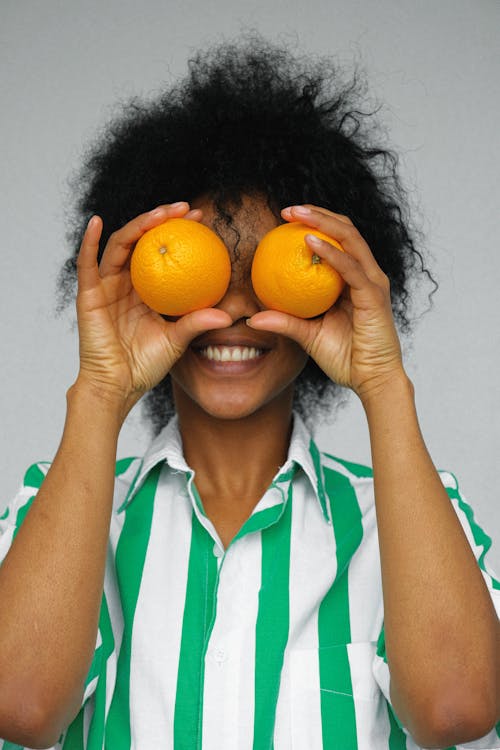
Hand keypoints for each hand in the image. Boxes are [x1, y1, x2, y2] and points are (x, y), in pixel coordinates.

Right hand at [75, 202, 231, 413]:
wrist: (118, 386)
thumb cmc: (146, 365)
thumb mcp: (177, 340)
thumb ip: (197, 323)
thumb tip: (230, 315)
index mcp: (147, 289)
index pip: (164, 251)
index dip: (180, 231)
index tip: (203, 218)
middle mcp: (126, 282)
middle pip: (142, 240)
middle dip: (163, 219)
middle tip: (186, 208)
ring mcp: (106, 287)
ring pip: (120, 245)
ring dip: (139, 224)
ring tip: (160, 213)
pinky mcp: (89, 296)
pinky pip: (86, 265)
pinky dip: (89, 242)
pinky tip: (96, 222)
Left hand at [248, 204, 404, 403]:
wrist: (371, 381)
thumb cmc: (344, 358)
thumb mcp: (307, 336)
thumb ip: (285, 322)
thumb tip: (253, 317)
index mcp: (353, 280)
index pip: (336, 240)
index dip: (313, 224)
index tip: (282, 220)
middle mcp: (366, 275)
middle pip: (344, 230)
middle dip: (316, 213)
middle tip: (287, 209)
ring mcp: (372, 282)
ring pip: (349, 239)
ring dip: (322, 222)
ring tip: (296, 214)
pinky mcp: (374, 295)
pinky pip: (350, 267)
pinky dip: (330, 253)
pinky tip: (309, 242)